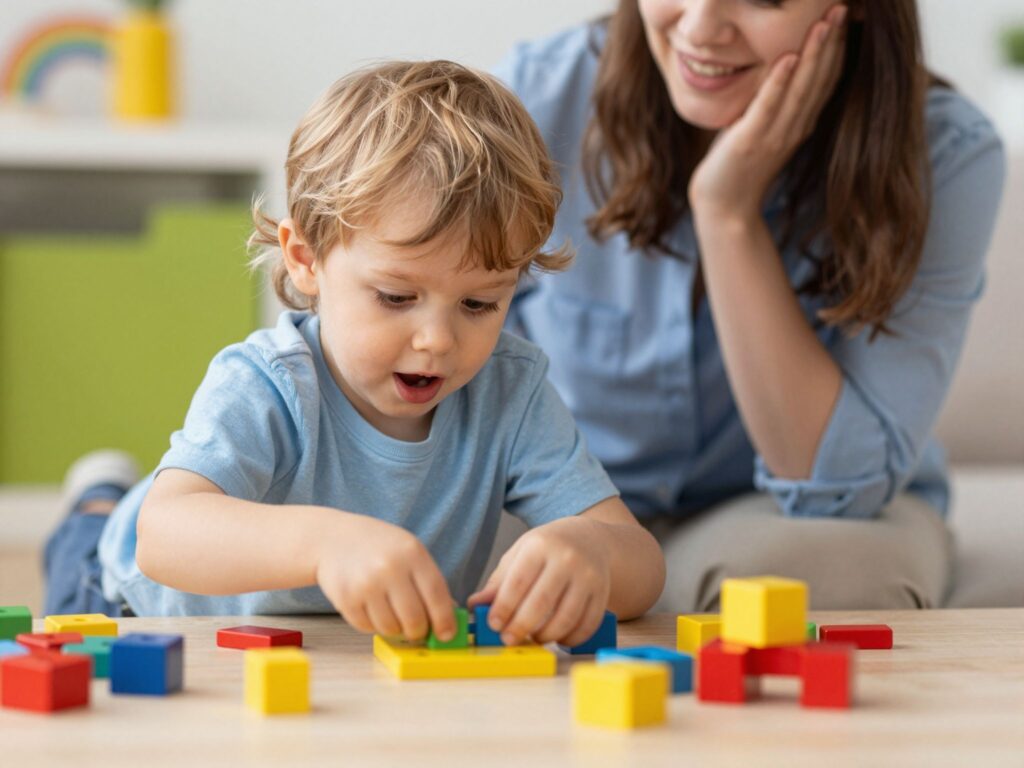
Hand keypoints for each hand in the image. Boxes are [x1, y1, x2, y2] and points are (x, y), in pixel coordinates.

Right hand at [315, 514, 455, 641]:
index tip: (447, 635)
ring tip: (392, 614)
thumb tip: (448, 620)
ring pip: (391, 628)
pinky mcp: (346, 599)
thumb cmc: (379, 547)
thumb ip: (430, 583)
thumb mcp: (410, 552)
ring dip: (396, 629)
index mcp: (411, 553)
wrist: (335, 539)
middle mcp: (389, 568)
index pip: (436, 595)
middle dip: (419, 631)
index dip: (444, 620)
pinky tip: (372, 608)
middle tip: (417, 629)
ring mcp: (366, 584)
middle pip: (414, 618)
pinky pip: (368, 628)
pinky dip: (374, 625)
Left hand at [466, 517, 610, 646]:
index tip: (493, 624)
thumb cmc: (547, 548)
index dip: (503, 608)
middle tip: (508, 639)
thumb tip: (475, 605)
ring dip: (546, 636)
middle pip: (541, 602)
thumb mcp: (520, 555)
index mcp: (540, 545)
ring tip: (533, 637)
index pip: (518, 582)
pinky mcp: (602, 593)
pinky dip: (571, 638)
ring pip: (566, 617)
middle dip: (521, 626)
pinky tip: (558, 638)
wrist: (589, 539)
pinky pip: (588, 624)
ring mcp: (588, 576)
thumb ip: (499, 581)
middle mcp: (567, 558)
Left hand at [689, 3, 848, 221]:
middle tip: (843, 5)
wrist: (723, 207)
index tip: (844, 16)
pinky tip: (788, 57)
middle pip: (821, 78)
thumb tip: (777, 66)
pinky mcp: (750, 142)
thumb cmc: (736, 164)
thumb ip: (772, 101)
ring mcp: (775, 136)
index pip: (826, 79)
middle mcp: (795, 128)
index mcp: (801, 123)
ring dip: (814, 54)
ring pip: (801, 89)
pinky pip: (768, 107)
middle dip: (833, 41)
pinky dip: (778, 82)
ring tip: (824, 21)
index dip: (838, 47)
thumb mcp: (761, 126)